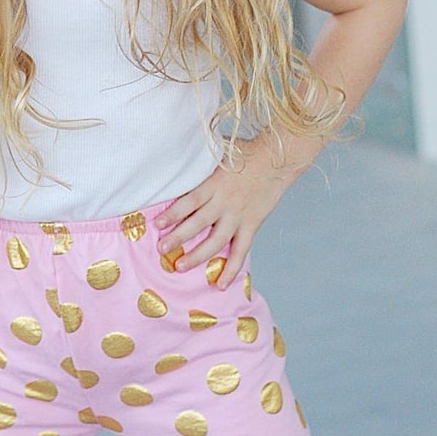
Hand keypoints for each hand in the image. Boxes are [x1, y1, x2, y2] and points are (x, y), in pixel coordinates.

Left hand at [153, 133, 320, 288]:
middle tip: (161, 249)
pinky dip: (232, 268)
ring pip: (216, 240)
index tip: (157, 223)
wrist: (279, 158)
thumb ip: (202, 162)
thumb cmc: (248, 152)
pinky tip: (220, 283)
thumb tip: (180, 157)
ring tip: (180, 266)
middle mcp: (225, 202)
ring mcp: (239, 215)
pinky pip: (241, 250)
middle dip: (177, 237)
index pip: (190, 201)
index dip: (173, 212)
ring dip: (197, 255)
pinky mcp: (252, 225)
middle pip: (198, 223)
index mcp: (215, 183)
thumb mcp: (221, 152)